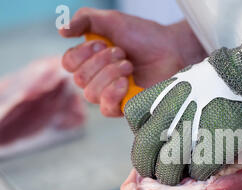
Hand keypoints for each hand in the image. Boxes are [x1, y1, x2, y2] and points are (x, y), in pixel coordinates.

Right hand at [59, 8, 206, 116]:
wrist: (171, 49)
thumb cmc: (144, 36)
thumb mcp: (112, 21)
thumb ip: (85, 20)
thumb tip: (61, 30)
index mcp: (91, 60)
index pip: (68, 64)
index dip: (81, 54)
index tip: (101, 44)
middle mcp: (97, 79)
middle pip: (79, 79)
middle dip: (100, 62)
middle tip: (122, 53)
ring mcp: (111, 95)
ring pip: (91, 94)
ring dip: (110, 75)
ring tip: (128, 65)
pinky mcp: (126, 107)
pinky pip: (106, 109)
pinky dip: (112, 94)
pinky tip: (125, 83)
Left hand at [124, 59, 241, 184]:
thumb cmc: (222, 78)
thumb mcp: (185, 81)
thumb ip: (169, 102)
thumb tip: (165, 121)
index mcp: (160, 96)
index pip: (133, 119)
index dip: (142, 133)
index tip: (157, 138)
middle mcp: (167, 117)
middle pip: (142, 154)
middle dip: (150, 168)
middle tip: (163, 171)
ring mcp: (187, 135)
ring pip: (167, 171)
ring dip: (175, 177)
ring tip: (186, 173)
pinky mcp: (209, 151)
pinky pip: (196, 173)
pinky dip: (202, 174)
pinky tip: (210, 165)